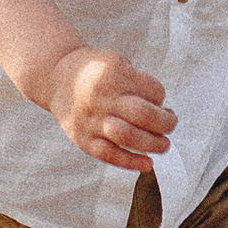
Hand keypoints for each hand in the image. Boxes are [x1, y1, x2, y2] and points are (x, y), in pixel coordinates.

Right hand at [45, 46, 175, 170]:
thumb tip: (162, 111)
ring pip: (127, 136)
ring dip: (153, 144)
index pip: (152, 91)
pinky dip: (131, 162)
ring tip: (163, 144)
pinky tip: (147, 164)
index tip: (159, 101)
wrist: (57, 78)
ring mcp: (91, 120)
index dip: (161, 98)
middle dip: (165, 123)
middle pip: (142, 114)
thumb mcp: (117, 63)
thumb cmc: (96, 72)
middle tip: (170, 124)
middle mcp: (101, 98)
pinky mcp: (83, 139)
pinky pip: (109, 155)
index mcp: (112, 75)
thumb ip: (139, 83)